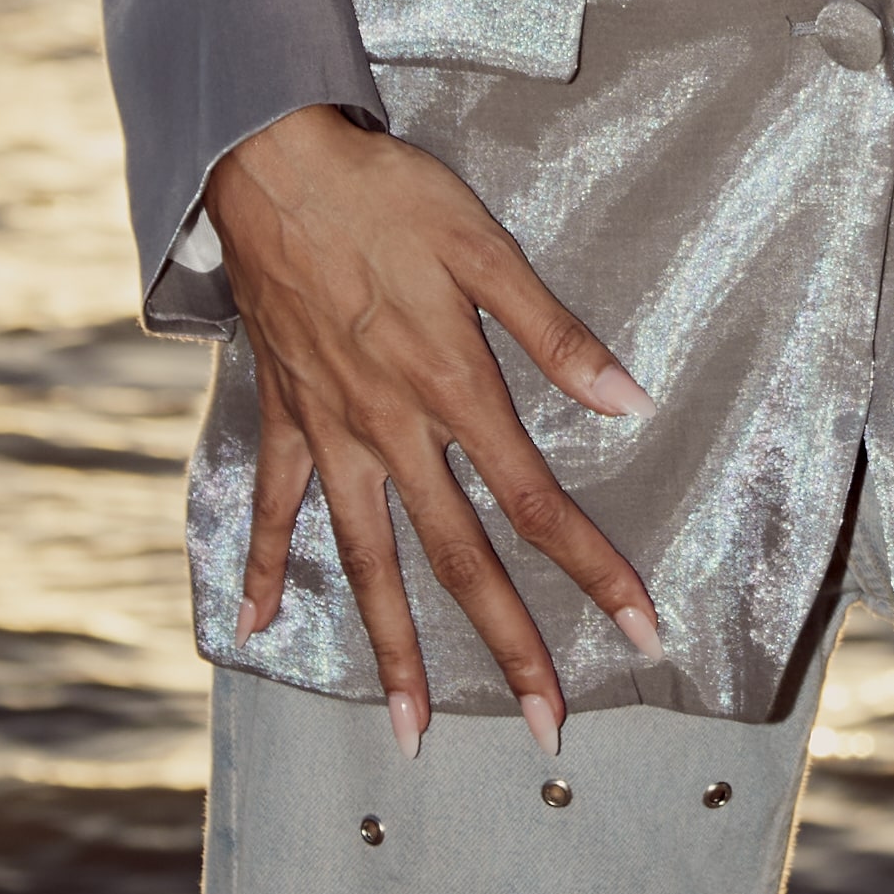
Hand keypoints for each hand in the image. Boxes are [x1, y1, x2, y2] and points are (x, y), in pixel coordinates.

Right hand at [204, 105, 660, 753]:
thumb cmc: (385, 195)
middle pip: (460, 560)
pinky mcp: (284, 418)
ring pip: (367, 562)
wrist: (269, 163)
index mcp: (451, 390)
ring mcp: (331, 434)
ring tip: (412, 730)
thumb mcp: (485, 248)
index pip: (536, 503)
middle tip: (547, 726)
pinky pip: (272, 507)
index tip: (640, 628)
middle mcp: (391, 432)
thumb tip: (630, 401)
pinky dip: (262, 565)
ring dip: (392, 651)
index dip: (594, 569)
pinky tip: (253, 623)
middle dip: (510, 648)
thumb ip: (556, 334)